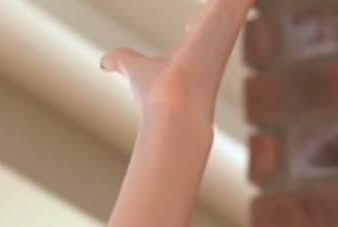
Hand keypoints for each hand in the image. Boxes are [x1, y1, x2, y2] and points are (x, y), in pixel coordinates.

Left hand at [100, 0, 253, 128]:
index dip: (207, 10)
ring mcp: (228, 18)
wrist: (172, 105)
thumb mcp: (137, 69)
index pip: (212, 13)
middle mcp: (219, 29)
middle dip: (226, 0)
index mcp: (202, 39)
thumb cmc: (156, 93)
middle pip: (228, 1)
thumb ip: (124, 61)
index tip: (197, 13)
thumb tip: (105, 61)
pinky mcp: (232, 9)